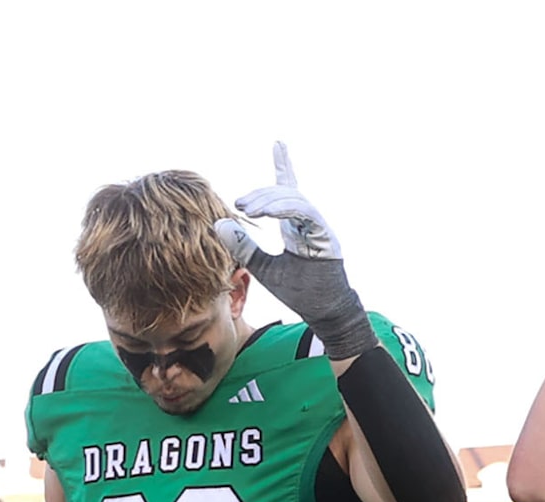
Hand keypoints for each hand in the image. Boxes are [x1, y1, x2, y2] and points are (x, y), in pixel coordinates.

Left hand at [215, 143, 376, 359]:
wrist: (326, 315)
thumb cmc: (302, 294)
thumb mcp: (264, 269)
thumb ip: (244, 246)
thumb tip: (219, 223)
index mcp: (298, 228)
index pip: (291, 191)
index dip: (285, 166)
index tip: (278, 144)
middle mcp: (311, 224)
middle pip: (286, 193)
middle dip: (262, 194)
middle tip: (240, 204)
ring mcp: (320, 229)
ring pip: (294, 199)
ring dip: (268, 201)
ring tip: (248, 209)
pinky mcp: (326, 238)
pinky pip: (305, 213)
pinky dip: (284, 209)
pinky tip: (264, 212)